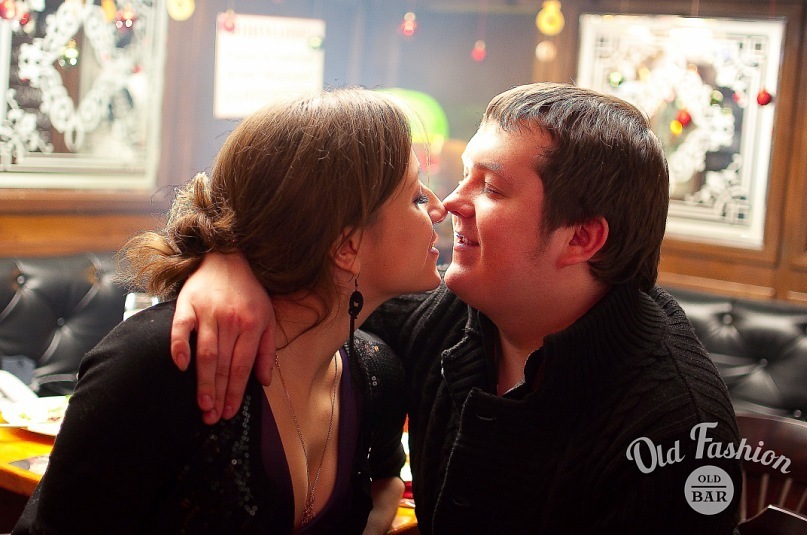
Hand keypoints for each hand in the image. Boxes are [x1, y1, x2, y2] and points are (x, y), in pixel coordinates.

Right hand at [170, 251, 274, 423]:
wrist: (230, 256)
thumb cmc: (250, 293)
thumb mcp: (268, 319)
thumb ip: (266, 351)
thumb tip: (263, 381)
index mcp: (251, 325)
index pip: (242, 365)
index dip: (235, 391)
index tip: (229, 412)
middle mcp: (230, 320)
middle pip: (223, 364)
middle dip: (217, 393)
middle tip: (212, 418)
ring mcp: (208, 311)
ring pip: (205, 352)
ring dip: (202, 381)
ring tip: (201, 404)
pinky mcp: (188, 304)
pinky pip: (181, 328)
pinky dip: (179, 347)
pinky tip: (180, 366)